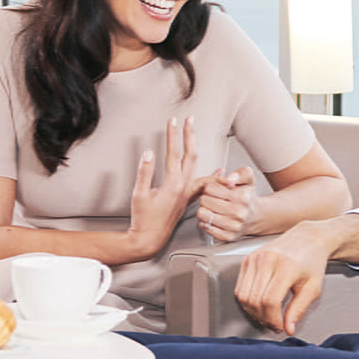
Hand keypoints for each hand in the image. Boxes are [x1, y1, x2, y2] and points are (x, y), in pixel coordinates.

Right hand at [126, 117, 205, 260]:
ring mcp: (187, 193)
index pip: (174, 153)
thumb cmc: (144, 219)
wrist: (150, 238)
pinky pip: (204, 184)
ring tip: (196, 135)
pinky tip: (219, 172)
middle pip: (191, 155)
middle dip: (189, 135)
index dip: (173, 135)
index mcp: (173, 184)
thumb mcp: (139, 194)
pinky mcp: (187, 199)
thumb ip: (145, 172)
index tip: (172, 121)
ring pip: (198, 167)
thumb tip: (149, 153)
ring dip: (196, 149)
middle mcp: (184, 187)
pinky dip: (212, 176)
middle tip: (189, 119)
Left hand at [196, 166, 260, 241]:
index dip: (210, 187)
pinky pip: (205, 226)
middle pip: (204, 200)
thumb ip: (240, 173)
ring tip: (213, 208)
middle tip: (214, 199)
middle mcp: (238, 213)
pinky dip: (206, 221)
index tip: (217, 190)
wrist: (255, 217)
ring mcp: (233, 226)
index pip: (210, 188)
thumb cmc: (247, 197)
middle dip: (206, 198)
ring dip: (204, 210)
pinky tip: (214, 218)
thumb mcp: (247, 179)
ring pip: (202, 214)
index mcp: (242, 197)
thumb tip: (230, 179)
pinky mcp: (227, 237)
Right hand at [234, 217, 358, 334]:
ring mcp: (255, 258)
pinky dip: (247, 300)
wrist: (307, 239)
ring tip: (266, 315)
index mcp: (285, 267)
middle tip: (273, 324)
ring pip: (243, 295)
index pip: (270, 301)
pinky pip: (240, 287)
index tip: (280, 326)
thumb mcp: (312, 288)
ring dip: (253, 311)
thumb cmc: (312, 262)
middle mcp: (267, 260)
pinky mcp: (247, 259)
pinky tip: (259, 304)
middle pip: (254, 300)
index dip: (273, 319)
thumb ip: (299, 310)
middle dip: (263, 318)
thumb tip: (288, 329)